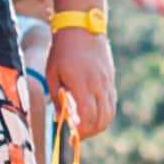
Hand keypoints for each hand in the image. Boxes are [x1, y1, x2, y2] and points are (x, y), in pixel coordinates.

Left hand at [45, 22, 116, 142]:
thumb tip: (60, 118)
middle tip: (77, 134)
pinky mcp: (110, 79)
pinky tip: (93, 112)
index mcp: (82, 84)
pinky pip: (111, 103)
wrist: (82, 27)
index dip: (81, 131)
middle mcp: (98, 85)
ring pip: (110, 113)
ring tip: (86, 126)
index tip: (71, 135)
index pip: (87, 118)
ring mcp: (107, 82)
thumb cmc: (62, 50)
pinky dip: (104, 113)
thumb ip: (57, 97)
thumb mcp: (52, 73)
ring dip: (99, 125)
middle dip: (90, 132)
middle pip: (102, 120)